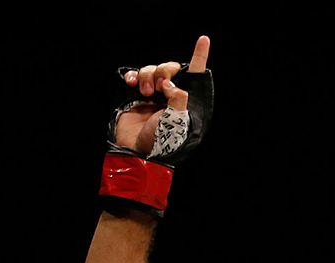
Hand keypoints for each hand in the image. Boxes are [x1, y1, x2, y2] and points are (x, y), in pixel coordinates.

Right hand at [116, 36, 209, 155]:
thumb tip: (170, 84)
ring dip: (147, 76)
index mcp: (184, 101)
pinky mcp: (136, 95)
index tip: (203, 40)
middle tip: (159, 88)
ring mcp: (153, 95)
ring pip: (151, 70)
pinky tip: (131, 84)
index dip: (199, 57)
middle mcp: (170, 96)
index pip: (194, 75)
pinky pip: (135, 75)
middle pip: (169, 68)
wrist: (136, 150)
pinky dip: (133, 76)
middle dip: (163, 71)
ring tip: (145, 94)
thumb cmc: (160, 141)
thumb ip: (179, 98)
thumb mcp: (176, 120)